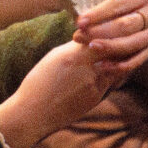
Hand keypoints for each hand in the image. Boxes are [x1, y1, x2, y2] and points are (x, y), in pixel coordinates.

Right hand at [0, 39, 116, 147]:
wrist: (32, 114)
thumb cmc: (38, 84)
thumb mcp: (53, 58)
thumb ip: (75, 48)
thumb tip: (91, 38)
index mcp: (73, 56)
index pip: (102, 37)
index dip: (104, 34)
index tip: (102, 33)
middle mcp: (87, 69)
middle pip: (113, 51)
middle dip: (113, 47)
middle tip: (113, 43)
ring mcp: (94, 85)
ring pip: (115, 67)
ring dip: (113, 62)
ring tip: (102, 60)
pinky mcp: (96, 98)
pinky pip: (109, 83)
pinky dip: (106, 77)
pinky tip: (93, 78)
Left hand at [71, 0, 147, 75]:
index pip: (120, 4)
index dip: (99, 13)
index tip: (80, 20)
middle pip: (125, 26)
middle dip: (100, 31)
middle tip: (77, 35)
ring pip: (131, 44)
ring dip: (109, 48)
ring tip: (88, 48)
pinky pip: (136, 60)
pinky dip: (118, 65)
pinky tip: (99, 66)